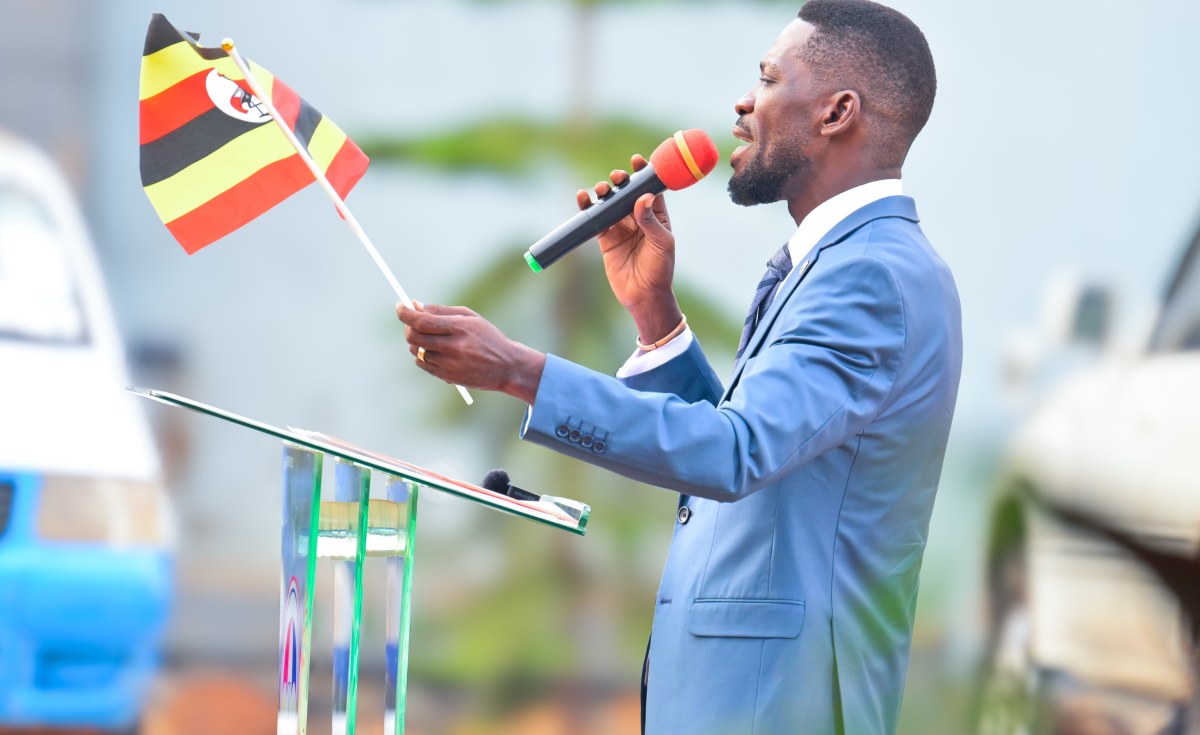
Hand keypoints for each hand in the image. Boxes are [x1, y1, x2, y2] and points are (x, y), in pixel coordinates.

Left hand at [397, 303, 545, 404]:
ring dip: (417, 342)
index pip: (421, 321)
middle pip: (414, 336)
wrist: (507, 367)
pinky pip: (422, 364)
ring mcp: (449, 364)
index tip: (400, 305)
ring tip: (432, 338)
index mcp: (460, 328)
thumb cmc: (487, 337)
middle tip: (413, 322)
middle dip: (408, 327)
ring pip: (416, 351)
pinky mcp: (447, 377)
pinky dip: (422, 356)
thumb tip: (415, 306)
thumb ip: (441, 311)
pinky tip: (437, 351)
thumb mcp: (470, 317)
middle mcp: (453, 347)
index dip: (405, 313)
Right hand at [579, 154, 683, 343]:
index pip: (650, 188)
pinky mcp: (605, 238)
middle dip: (621, 181)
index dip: (644, 173)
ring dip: (604, 192)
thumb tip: (641, 197)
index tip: (638, 160)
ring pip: (609, 203)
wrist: (643, 296)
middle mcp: (638, 218)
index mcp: (657, 216)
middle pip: (627, 192)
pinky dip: (588, 207)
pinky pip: (595, 219)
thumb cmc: (660, 270)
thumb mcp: (661, 244)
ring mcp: (621, 227)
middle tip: (617, 177)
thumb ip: (650, 221)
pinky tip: (583, 197)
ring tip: (602, 189)